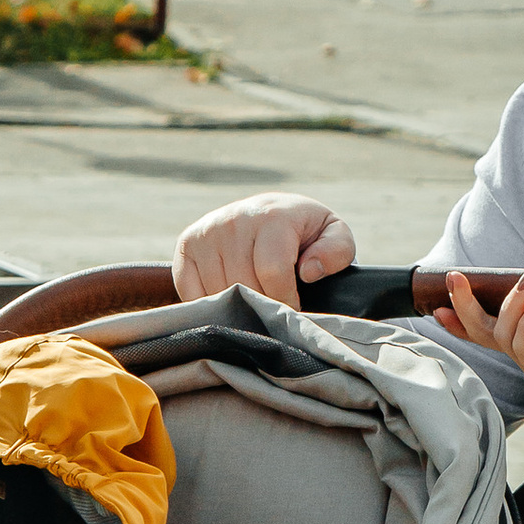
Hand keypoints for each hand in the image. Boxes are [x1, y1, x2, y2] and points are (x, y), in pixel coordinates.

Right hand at [173, 191, 353, 306]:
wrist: (271, 213)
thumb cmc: (306, 233)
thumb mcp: (334, 235)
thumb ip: (336, 251)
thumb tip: (309, 271)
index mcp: (272, 216)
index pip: (272, 272)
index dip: (285, 301)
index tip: (293, 310)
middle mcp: (234, 219)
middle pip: (243, 285)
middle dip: (262, 306)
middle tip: (272, 310)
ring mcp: (206, 231)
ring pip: (217, 292)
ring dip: (237, 308)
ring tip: (254, 301)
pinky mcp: (187, 244)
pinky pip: (191, 292)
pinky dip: (210, 305)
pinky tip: (229, 297)